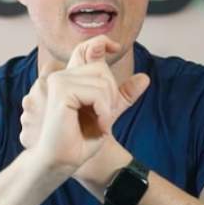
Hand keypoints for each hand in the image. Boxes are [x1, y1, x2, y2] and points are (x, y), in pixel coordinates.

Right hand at [19, 36, 148, 176]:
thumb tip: (145, 78)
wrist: (63, 162)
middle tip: (104, 118)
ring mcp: (58, 81)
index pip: (85, 48)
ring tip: (99, 124)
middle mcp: (60, 76)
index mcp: (67, 78)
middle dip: (112, 94)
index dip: (101, 42)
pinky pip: (97, 92)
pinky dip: (103, 111)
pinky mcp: (60, 91)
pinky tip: (97, 125)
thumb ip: (121, 94)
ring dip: (108, 106)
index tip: (115, 47)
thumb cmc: (81, 141)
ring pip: (102, 81)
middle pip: (102, 69)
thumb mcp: (107, 112)